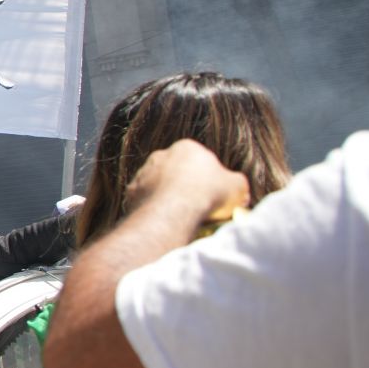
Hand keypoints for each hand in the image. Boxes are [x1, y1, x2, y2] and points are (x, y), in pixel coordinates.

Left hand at [128, 140, 250, 222]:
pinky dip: (153, 208)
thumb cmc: (207, 194)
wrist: (173, 211)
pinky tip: (164, 220)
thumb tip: (236, 186)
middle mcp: (160, 155)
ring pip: (158, 185)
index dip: (208, 178)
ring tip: (180, 215)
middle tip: (196, 205)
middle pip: (176, 171)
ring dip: (167, 197)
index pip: (199, 160)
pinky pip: (145, 199)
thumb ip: (236, 182)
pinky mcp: (131, 191)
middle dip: (185, 185)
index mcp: (187, 147)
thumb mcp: (237, 186)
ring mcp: (143, 172)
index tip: (213, 194)